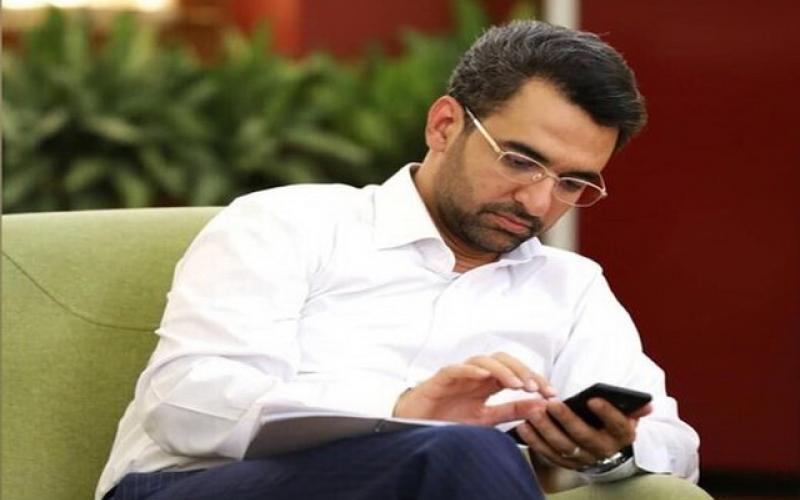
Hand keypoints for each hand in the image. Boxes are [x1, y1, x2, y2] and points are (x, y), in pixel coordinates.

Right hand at [393, 352, 556, 425]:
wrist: (416, 427)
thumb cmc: (449, 420)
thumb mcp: (487, 418)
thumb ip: (512, 411)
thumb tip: (542, 405)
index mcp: (488, 384)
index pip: (516, 373)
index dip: (535, 379)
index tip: (552, 394)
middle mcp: (475, 375)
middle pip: (503, 360)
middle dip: (523, 370)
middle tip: (536, 387)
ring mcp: (458, 375)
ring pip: (483, 360)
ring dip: (503, 370)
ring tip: (517, 385)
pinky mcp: (440, 379)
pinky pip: (456, 368)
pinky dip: (471, 369)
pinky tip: (484, 376)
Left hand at [515, 397, 651, 469]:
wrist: (605, 449)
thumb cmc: (612, 423)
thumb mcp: (626, 415)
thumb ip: (634, 408)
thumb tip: (648, 404)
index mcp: (622, 436)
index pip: (617, 424)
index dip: (606, 412)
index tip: (592, 399)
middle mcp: (603, 450)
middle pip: (584, 436)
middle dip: (566, 419)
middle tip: (551, 403)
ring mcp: (583, 459)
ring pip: (562, 446)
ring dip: (545, 429)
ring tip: (532, 412)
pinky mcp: (565, 463)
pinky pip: (548, 453)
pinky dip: (534, 441)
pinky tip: (523, 426)